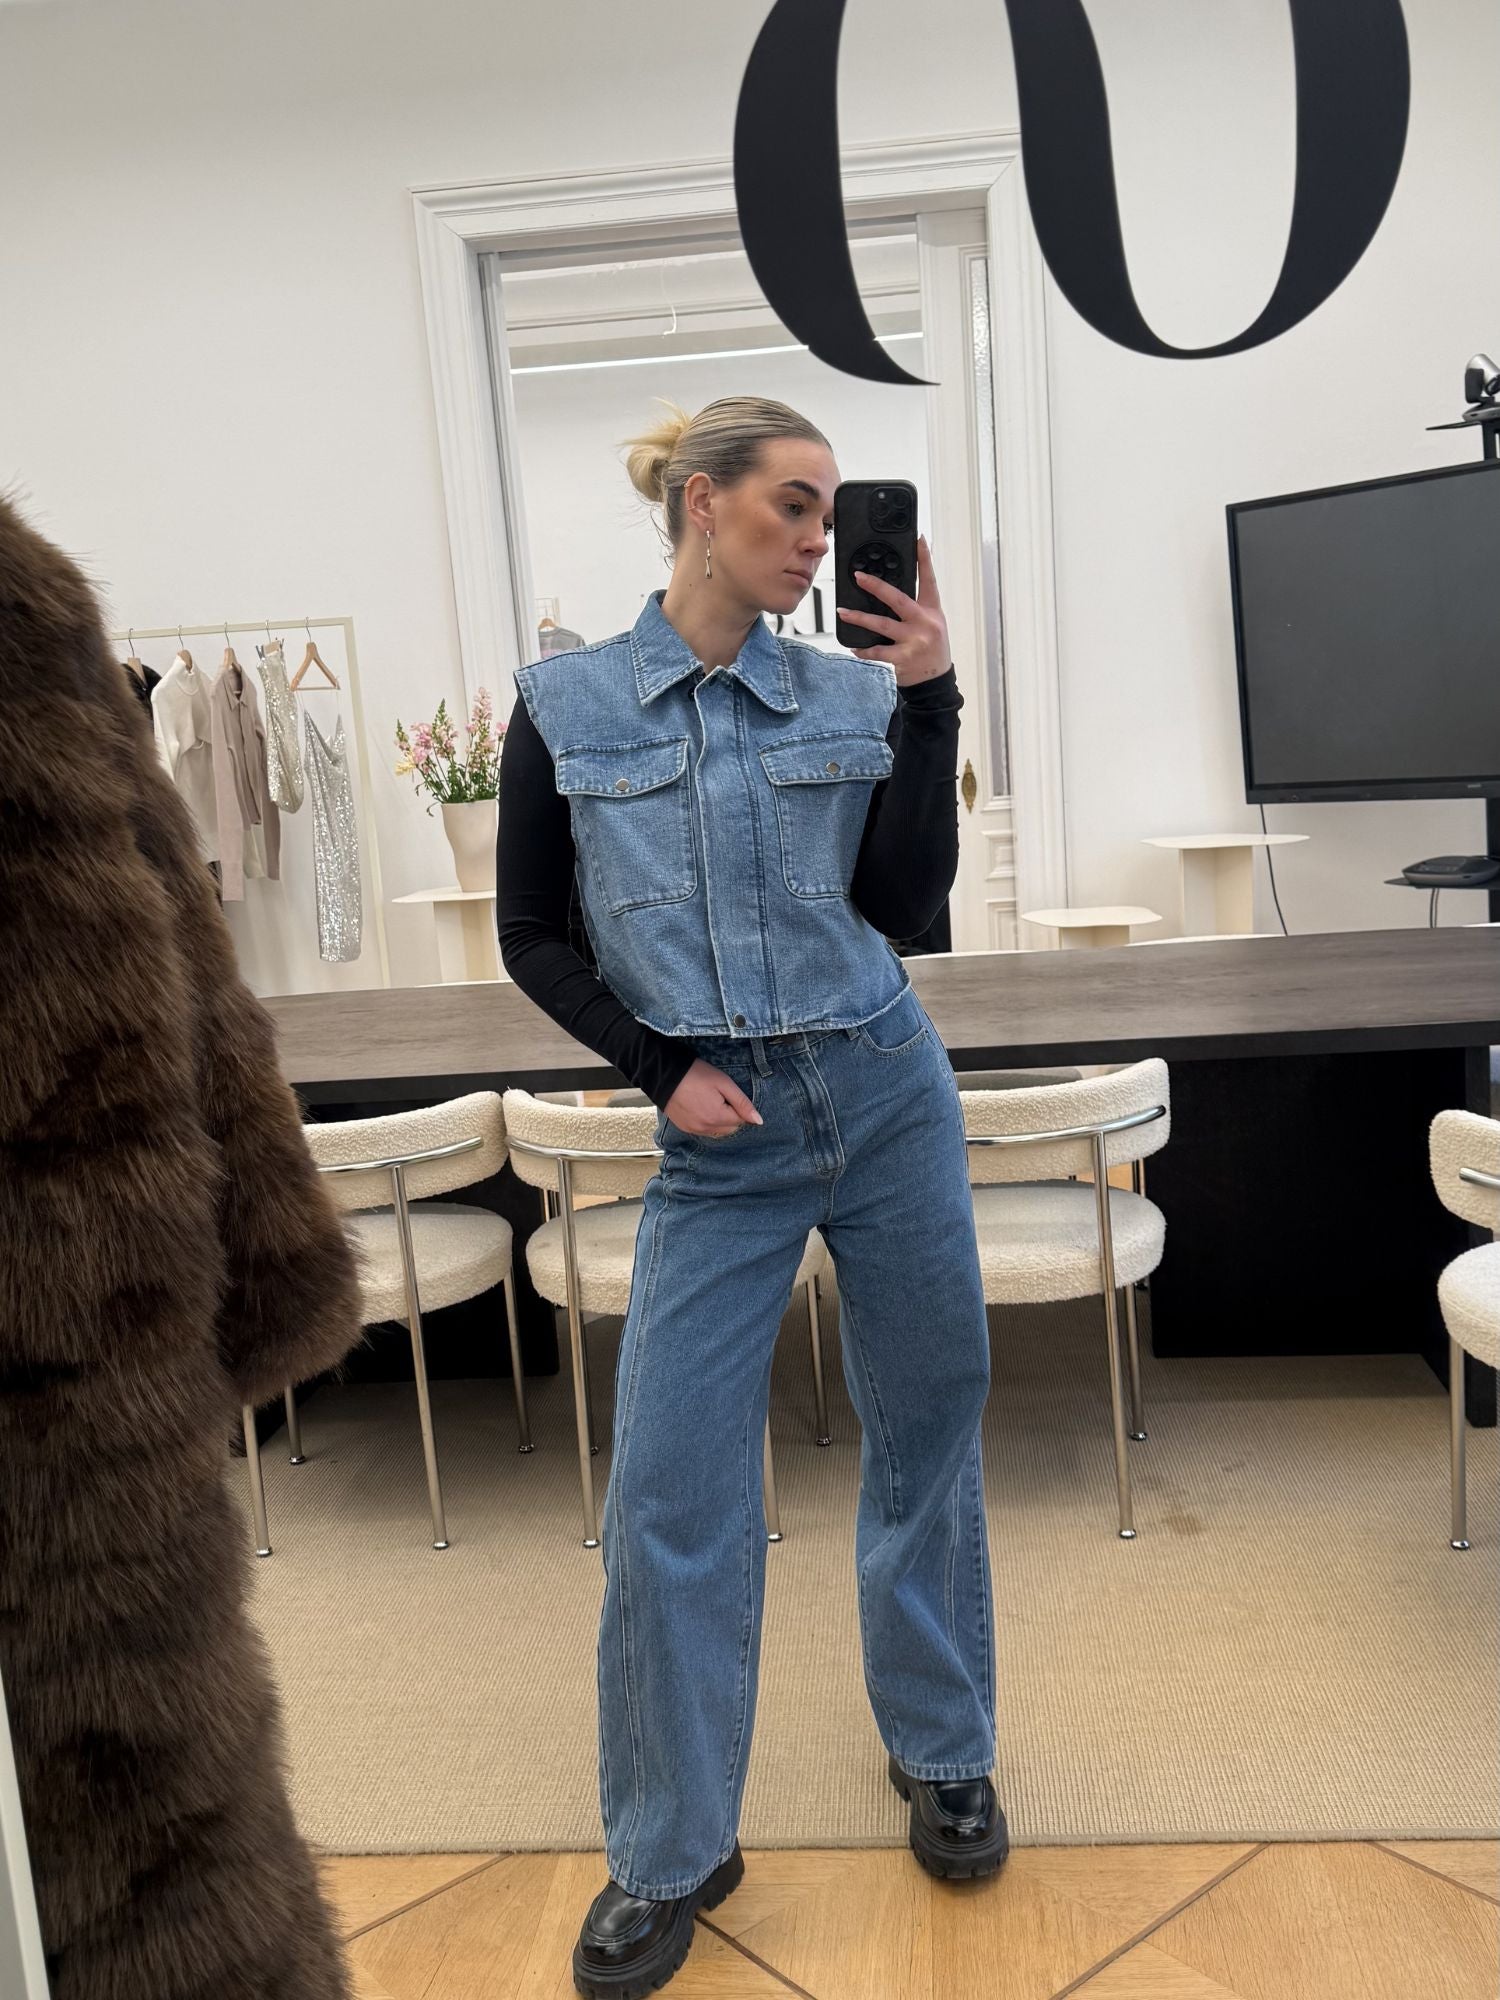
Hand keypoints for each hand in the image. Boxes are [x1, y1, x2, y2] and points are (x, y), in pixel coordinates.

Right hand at [663, 1058, 763, 1139]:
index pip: (741, 1121)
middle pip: (730, 1128)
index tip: (728, 1094)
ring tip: (709, 1101)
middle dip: (731, 1115)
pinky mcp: (684, 1128)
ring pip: (717, 1131)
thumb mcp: (724, 1083)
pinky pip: (703, 1131)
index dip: (738, 1106)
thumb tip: (758, 1121)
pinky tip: (700, 1107)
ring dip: (719, 1120)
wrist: (664, 1075)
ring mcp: (693, 1130)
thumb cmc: (695, 1075)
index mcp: (717, 1117)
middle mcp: (706, 1128)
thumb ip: (742, 1103)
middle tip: (720, 1097)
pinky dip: (706, 1122)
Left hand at [843, 533, 950, 689]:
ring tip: (842, 612)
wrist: (935, 681)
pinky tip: (854, 647)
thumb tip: (893, 589)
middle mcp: (924, 623)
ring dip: (859, 618)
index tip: (918, 539)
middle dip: (876, 586)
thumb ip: (918, 606)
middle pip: (897, 598)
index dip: (924, 558)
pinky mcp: (902, 659)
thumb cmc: (931, 648)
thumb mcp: (933, 623)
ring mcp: (913, 641)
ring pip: (881, 625)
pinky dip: (863, 650)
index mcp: (932, 611)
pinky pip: (877, 652)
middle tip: (858, 577)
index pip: (929, 580)